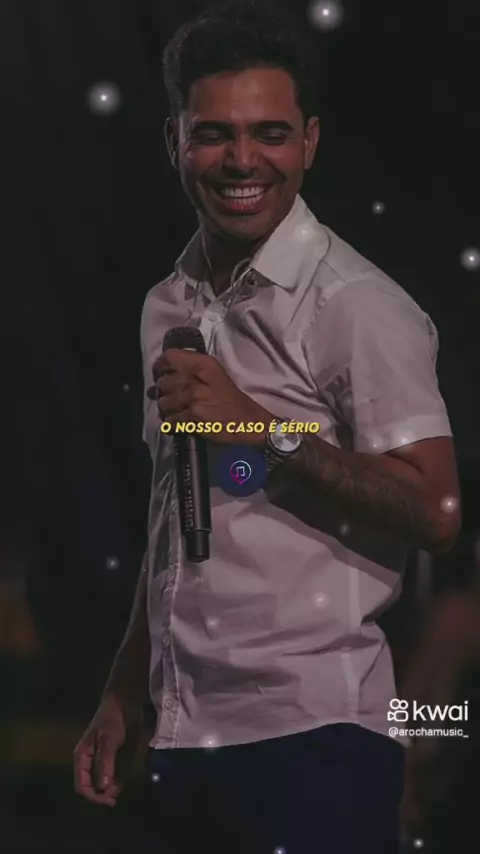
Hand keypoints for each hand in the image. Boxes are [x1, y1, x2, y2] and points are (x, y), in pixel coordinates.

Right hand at [73, 693, 140, 806]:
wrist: (126, 699)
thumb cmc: (114, 718)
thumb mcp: (109, 740)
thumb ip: (105, 763)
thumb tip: (102, 788)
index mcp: (82, 756)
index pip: (82, 785)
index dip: (94, 796)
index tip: (110, 801)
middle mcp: (89, 759)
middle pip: (92, 785)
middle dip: (104, 792)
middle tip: (118, 795)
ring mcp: (100, 756)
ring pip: (104, 780)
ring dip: (113, 785)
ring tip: (124, 783)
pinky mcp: (112, 753)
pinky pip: (113, 771)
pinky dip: (119, 776)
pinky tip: (127, 774)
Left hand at [146, 349, 272, 443]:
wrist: (249, 422)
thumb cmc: (231, 398)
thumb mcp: (215, 374)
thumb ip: (192, 368)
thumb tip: (161, 374)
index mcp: (203, 364)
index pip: (169, 357)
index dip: (159, 367)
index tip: (159, 375)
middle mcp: (196, 378)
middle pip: (163, 383)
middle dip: (162, 393)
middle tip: (171, 398)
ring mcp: (194, 398)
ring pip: (163, 403)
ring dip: (166, 410)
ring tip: (176, 412)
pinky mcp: (193, 417)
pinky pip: (170, 421)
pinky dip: (171, 424)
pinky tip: (179, 424)